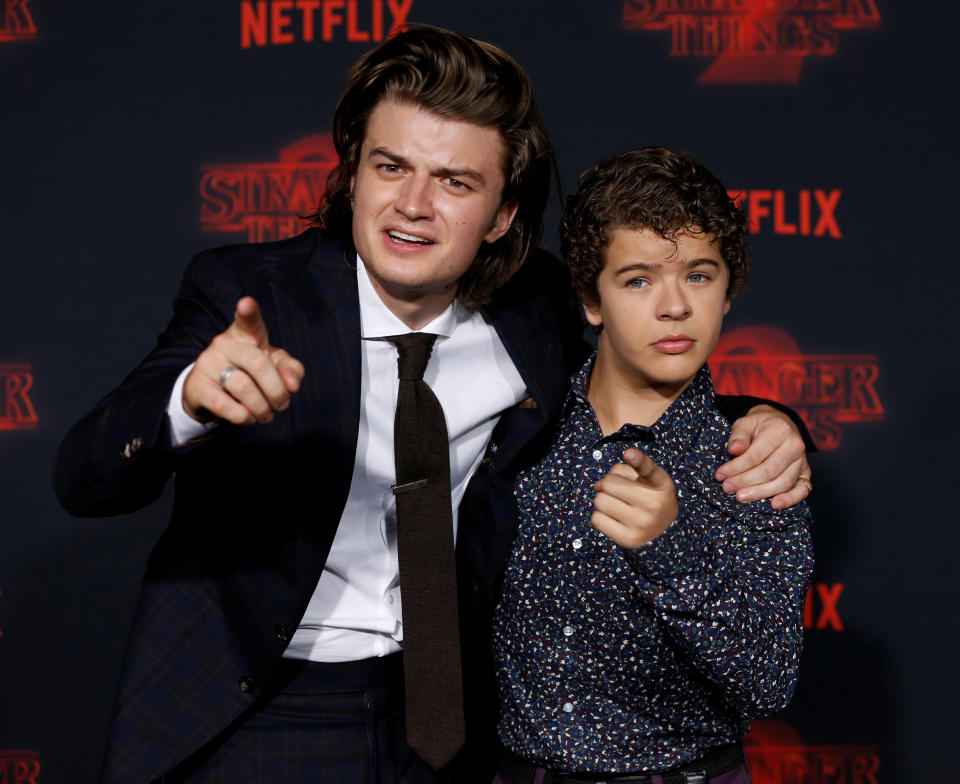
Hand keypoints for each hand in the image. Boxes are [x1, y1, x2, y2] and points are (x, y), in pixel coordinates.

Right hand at [183, 297, 304, 425]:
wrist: (210, 392)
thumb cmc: (249, 373)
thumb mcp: (274, 367)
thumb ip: (291, 370)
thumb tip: (292, 385)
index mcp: (246, 334)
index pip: (248, 321)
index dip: (248, 312)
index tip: (246, 303)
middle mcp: (225, 343)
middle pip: (259, 364)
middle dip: (277, 391)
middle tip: (282, 404)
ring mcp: (208, 363)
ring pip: (244, 388)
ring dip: (262, 407)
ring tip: (266, 414)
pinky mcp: (198, 386)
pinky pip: (226, 406)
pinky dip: (244, 416)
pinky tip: (248, 416)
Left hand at [591, 448, 678, 548]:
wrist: (663, 532)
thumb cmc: (650, 498)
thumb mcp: (649, 478)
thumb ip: (625, 470)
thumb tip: (598, 484)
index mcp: (661, 485)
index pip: (647, 468)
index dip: (637, 459)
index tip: (629, 453)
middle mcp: (653, 505)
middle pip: (608, 483)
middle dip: (609, 485)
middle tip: (621, 492)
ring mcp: (641, 524)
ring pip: (600, 501)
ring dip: (604, 500)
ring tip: (618, 505)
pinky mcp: (628, 540)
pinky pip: (596, 519)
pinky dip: (600, 516)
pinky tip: (614, 518)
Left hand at [714, 404, 810, 508]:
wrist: (779, 424)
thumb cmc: (759, 426)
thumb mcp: (745, 423)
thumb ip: (739, 435)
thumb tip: (734, 450)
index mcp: (780, 430)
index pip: (756, 455)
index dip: (736, 467)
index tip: (720, 475)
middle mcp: (795, 446)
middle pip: (769, 471)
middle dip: (745, 482)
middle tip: (727, 488)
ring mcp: (802, 461)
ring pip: (783, 482)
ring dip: (761, 493)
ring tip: (741, 497)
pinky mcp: (806, 473)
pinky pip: (802, 490)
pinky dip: (790, 499)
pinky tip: (774, 505)